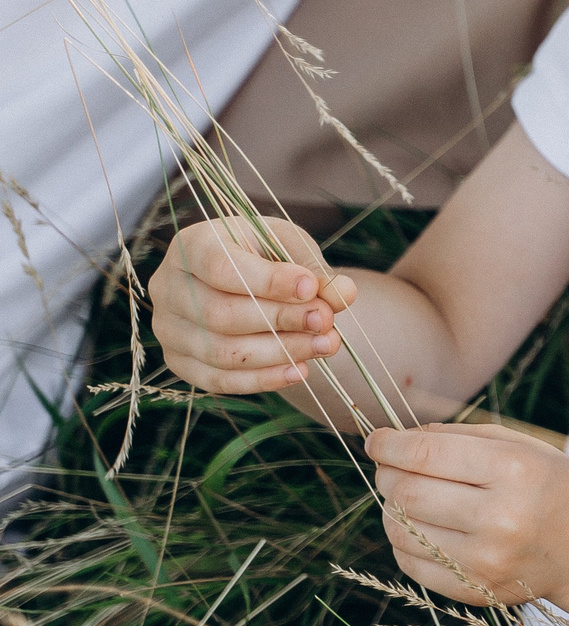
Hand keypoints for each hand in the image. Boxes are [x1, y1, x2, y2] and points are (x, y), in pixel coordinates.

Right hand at [148, 216, 354, 393]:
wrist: (245, 278)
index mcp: (191, 245)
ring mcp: (168, 328)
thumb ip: (316, 270)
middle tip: (326, 322)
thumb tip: (344, 294)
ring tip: (326, 345)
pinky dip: (263, 379)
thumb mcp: (292, 248)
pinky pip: (218, 380)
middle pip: (220, 315)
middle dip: (281, 321)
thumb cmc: (267, 254)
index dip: (268, 282)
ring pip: (221, 352)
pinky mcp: (179, 361)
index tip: (310, 288)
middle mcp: (167, 286)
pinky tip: (301, 371)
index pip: (221, 267)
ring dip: (280, 353)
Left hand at [367, 422, 568, 607]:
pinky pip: (410, 563)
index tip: (377, 440)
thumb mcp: (524, 447)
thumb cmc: (552, 489)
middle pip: (407, 493)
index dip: (389, 445)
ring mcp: (485, 560)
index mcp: (514, 471)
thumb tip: (397, 440)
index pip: (426, 455)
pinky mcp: (474, 589)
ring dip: (393, 509)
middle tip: (392, 469)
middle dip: (388, 475)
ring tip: (411, 499)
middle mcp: (500, 517)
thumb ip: (461, 437)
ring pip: (401, 530)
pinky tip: (424, 529)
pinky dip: (405, 542)